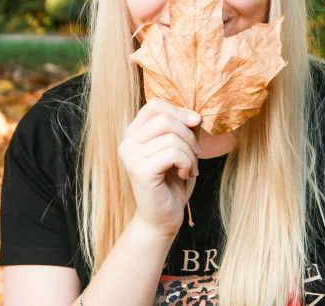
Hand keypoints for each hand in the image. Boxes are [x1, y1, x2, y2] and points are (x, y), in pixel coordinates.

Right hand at [118, 98, 201, 237]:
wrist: (162, 218)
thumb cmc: (172, 183)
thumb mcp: (178, 149)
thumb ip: (181, 129)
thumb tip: (195, 115)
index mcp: (134, 133)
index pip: (154, 105)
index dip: (178, 110)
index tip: (195, 123)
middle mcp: (128, 143)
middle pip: (165, 119)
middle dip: (189, 135)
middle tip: (196, 153)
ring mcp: (131, 157)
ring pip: (172, 138)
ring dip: (190, 154)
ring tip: (190, 168)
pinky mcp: (141, 171)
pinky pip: (173, 154)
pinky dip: (187, 163)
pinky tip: (185, 175)